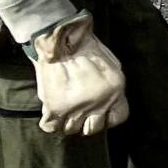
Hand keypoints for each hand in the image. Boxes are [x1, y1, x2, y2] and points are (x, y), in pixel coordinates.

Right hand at [32, 14, 129, 136]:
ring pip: (72, 129)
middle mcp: (98, 102)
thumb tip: (107, 108)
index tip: (99, 114)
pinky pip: (51, 126)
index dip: (108, 118)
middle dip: (86, 122)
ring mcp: (76, 106)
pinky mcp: (55, 106)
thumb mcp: (111, 67)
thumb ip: (112, 90)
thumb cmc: (86, 48)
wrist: (61, 38)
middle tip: (78, 112)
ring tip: (64, 109)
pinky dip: (50, 122)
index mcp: (115, 90)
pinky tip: (51, 112)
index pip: (117, 118)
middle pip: (93, 128)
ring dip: (67, 121)